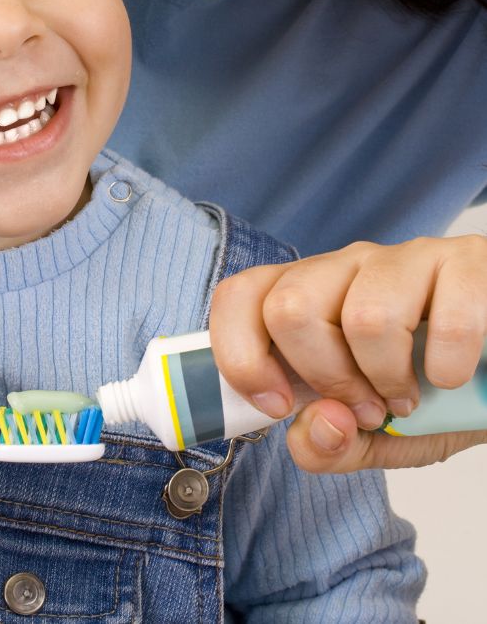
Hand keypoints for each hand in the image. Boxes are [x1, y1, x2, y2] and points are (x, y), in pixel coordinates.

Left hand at [209, 236, 486, 470]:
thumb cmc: (436, 391)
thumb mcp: (375, 436)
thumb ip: (328, 445)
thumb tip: (315, 424)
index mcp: (312, 295)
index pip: (239, 297)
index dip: (242, 356)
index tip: (278, 405)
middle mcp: (350, 266)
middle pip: (290, 307)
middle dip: (325, 378)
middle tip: (364, 405)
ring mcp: (408, 258)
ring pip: (365, 317)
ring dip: (390, 379)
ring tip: (412, 395)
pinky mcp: (466, 262)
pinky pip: (446, 318)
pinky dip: (449, 368)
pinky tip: (454, 375)